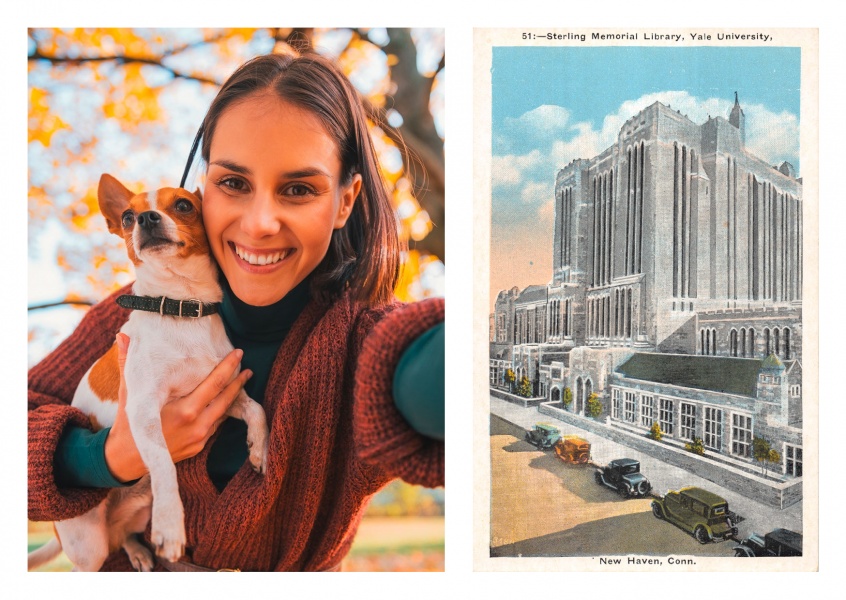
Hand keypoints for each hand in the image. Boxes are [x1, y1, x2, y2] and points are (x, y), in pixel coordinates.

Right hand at [103, 333, 251, 482]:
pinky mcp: (199, 447)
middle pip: (226, 399)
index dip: (228, 367)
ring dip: (233, 396)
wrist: (126, 460)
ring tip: (241, 380)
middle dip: (238, 381)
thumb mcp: (129, 393)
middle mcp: (197, 425)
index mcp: (184, 411)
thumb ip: (129, 363)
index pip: (214, 384)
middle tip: (246, 365)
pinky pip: (216, 425)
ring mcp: (200, 438)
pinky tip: (225, 400)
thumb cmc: (128, 424)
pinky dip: (222, 411)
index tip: (238, 353)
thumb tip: (122, 336)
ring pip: (223, 413)